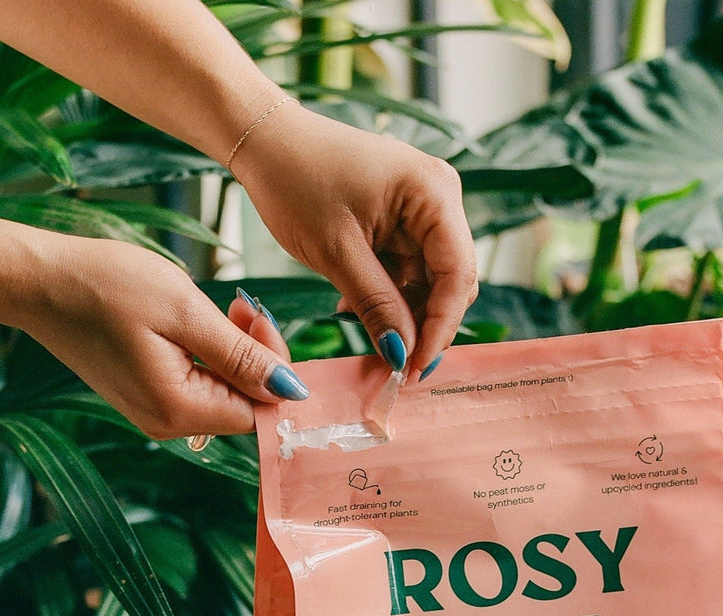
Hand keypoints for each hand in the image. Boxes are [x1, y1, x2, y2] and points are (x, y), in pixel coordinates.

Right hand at [11, 235, 307, 438]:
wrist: (38, 281)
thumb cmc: (105, 286)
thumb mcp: (185, 312)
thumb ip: (241, 356)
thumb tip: (291, 391)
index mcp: (179, 411)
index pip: (258, 412)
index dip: (273, 371)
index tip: (256, 318)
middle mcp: (167, 424)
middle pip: (242, 405)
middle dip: (255, 358)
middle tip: (242, 306)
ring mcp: (154, 413)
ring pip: (222, 393)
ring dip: (233, 353)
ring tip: (220, 308)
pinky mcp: (145, 396)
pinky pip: (197, 385)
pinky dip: (208, 355)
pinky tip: (196, 322)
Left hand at [233, 103, 477, 379]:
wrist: (264, 140)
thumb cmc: (296, 180)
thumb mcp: (337, 253)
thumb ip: (377, 305)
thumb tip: (403, 355)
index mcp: (434, 192)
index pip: (458, 274)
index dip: (440, 327)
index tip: (416, 368)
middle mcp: (440, 196)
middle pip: (451, 280)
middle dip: (424, 323)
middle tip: (395, 364)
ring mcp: (423, 207)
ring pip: (429, 280)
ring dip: (402, 312)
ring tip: (363, 332)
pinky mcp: (403, 218)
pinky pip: (408, 270)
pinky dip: (387, 295)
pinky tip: (353, 308)